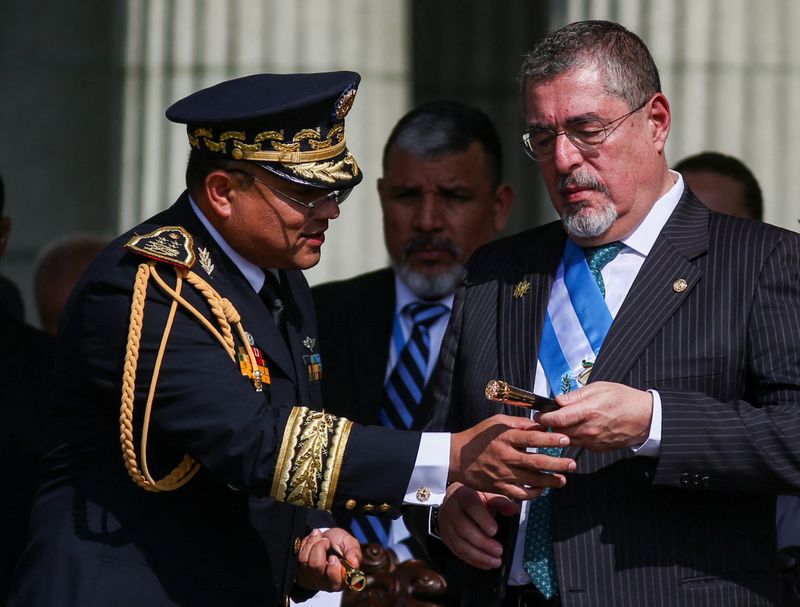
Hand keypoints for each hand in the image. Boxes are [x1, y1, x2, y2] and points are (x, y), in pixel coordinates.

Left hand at [294, 528, 361, 591]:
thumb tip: (354, 563)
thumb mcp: (350, 543)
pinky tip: (311, 542)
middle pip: (316, 567)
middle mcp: (326, 583)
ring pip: (305, 560)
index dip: (333, 569)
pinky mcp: (300, 573)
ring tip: (319, 537)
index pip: (335, 581)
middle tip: (326, 540)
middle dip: (320, 547)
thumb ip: (354, 552)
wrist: (326, 539)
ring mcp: (311, 579)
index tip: (333, 557)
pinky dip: (304, 545)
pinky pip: (298, 558)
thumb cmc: (339, 544)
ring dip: (311, 543)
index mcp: (342, 579)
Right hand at [438, 482, 519, 569]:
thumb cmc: (474, 499)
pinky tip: (486, 564)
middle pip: (464, 528)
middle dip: (483, 543)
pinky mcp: (445, 538)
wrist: (454, 501)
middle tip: (499, 551)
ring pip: (460, 544)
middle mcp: (451, 509)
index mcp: (463, 495)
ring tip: (495, 561)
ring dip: (479, 556)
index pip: (471, 506)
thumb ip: (500, 502)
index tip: (495, 531)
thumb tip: (514, 509)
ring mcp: (446, 525)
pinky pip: (458, 553)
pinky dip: (473, 561)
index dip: (483, 519)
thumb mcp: (487, 495)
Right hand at [449, 414, 575, 499]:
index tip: (566, 440)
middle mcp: (505, 456)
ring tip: (563, 479)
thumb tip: (539, 425)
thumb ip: (518, 423)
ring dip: (551, 481)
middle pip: (537, 462)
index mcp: (505, 438)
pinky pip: (521, 494)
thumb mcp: (496, 422)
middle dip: (558, 464)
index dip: (551, 440)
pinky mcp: (499, 487)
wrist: (457, 457)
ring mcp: (503, 474)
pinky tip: (543, 489)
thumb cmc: (478, 436)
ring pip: (532, 481)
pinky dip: (535, 493)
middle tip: (572, 464)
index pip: (533, 439)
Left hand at [537, 381, 652, 450]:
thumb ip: (576, 395)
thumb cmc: (624, 399)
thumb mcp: (600, 388)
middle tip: (545, 418)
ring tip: (559, 423)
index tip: (537, 415)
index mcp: (588, 411)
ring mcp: (593, 441)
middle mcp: (589, 429)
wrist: (645, 418)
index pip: (557, 419)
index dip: (543, 418)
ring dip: (559, 433)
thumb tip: (558, 400)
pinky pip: (578, 444)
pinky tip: (576, 428)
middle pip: (558, 432)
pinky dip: (572, 437)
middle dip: (548, 426)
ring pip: (566, 440)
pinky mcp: (597, 448)